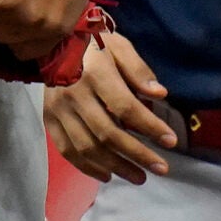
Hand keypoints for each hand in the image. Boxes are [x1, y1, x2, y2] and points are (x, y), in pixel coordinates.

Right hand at [44, 33, 174, 182]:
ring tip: (139, 177)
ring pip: (87, 147)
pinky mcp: (49, 119)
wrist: (51, 42)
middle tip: (161, 168)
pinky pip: (66, 149)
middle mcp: (74, 95)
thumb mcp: (119, 47)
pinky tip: (107, 175)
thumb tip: (159, 94)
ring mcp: (58, 110)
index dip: (150, 127)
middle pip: (107, 133)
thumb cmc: (92, 45)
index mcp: (95, 75)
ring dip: (115, 166)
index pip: (126, 107)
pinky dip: (86, 167)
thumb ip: (138, 69)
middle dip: (137, 154)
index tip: (171, 141)